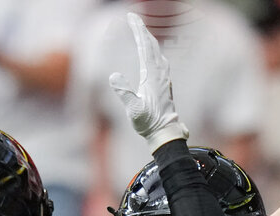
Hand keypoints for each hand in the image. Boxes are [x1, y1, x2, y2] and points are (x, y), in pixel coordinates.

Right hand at [109, 13, 188, 151]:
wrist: (166, 133)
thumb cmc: (149, 123)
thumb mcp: (134, 110)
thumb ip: (124, 93)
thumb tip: (113, 76)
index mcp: (151, 75)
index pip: (145, 46)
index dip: (138, 30)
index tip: (132, 17)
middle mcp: (160, 73)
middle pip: (152, 45)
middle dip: (142, 30)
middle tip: (133, 18)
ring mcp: (164, 78)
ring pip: (158, 52)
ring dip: (148, 39)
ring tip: (141, 31)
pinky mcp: (165, 84)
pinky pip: (160, 60)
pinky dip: (153, 51)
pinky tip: (153, 54)